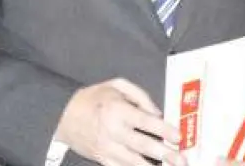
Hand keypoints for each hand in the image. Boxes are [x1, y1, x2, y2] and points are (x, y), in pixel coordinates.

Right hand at [54, 78, 181, 165]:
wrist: (62, 116)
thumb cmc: (93, 98)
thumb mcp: (116, 85)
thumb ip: (140, 96)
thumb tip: (157, 113)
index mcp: (117, 111)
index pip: (145, 122)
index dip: (164, 129)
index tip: (179, 136)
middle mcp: (113, 132)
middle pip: (142, 145)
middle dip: (164, 154)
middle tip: (181, 159)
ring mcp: (107, 148)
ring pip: (133, 162)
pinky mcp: (102, 159)